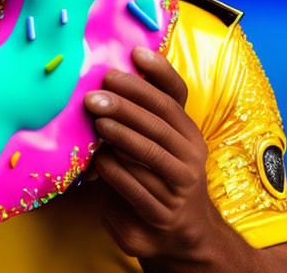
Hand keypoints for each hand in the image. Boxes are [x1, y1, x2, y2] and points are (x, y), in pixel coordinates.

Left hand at [84, 46, 222, 266]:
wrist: (174, 233)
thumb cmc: (151, 175)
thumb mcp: (151, 143)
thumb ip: (137, 116)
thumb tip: (103, 79)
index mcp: (187, 131)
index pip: (176, 95)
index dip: (158, 72)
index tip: (134, 53)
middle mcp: (190, 155)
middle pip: (160, 121)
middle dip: (126, 104)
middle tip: (95, 94)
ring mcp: (180, 185)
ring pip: (150, 153)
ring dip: (121, 135)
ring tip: (98, 122)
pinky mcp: (162, 213)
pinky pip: (136, 186)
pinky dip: (115, 170)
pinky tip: (97, 161)